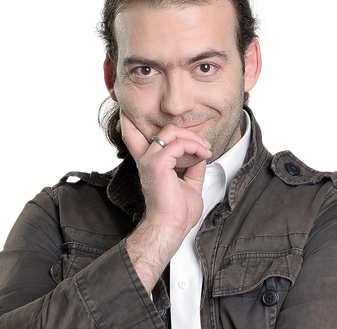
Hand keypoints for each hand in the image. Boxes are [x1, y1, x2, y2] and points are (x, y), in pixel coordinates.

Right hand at [119, 109, 211, 234]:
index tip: (130, 110)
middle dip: (187, 131)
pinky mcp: (159, 164)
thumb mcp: (188, 184)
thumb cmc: (176, 212)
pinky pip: (179, 144)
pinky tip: (204, 155)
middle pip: (163, 129)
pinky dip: (195, 146)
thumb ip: (192, 168)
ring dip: (194, 139)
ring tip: (206, 150)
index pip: (132, 135)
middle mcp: (146, 159)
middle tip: (204, 144)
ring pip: (172, 132)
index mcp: (149, 163)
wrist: (170, 226)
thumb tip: (201, 156)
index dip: (130, 120)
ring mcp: (151, 160)